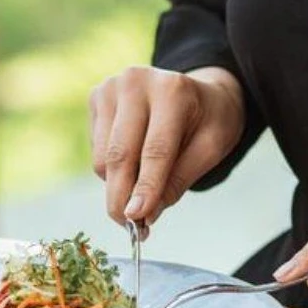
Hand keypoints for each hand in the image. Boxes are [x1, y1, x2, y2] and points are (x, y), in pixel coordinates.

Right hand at [89, 66, 245, 224]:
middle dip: (122, 196)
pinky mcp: (96, 97)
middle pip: (121, 153)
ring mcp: (111, 87)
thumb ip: (178, 180)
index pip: (155, 149)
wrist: (197, 91)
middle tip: (128, 226)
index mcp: (172, 90)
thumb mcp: (210, 149)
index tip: (138, 218)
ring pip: (103, 156)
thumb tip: (145, 214)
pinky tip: (133, 163)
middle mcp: (136, 81)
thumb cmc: (209, 120)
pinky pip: (96, 150)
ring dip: (117, 185)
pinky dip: (111, 169)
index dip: (146, 187)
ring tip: (140, 192)